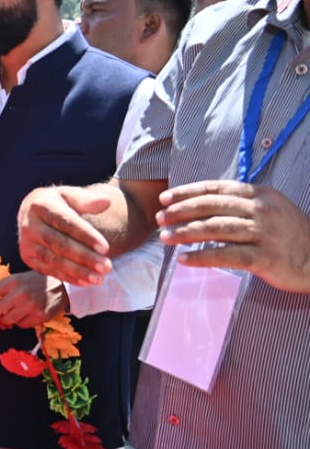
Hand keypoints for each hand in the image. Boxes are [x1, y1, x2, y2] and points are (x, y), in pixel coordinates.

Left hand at [0, 271, 68, 328]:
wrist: (62, 285)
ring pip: (7, 321)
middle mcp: (19, 294)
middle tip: (4, 308)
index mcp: (11, 282)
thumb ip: (2, 290)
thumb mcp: (17, 279)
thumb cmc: (34, 281)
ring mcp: (30, 306)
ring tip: (19, 309)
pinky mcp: (39, 316)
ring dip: (9, 318)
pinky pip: (21, 326)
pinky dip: (23, 322)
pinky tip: (30, 313)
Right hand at [18, 185, 114, 285]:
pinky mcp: (28, 258)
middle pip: (58, 243)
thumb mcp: (69, 196)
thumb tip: (106, 202)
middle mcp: (29, 225)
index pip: (65, 222)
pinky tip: (86, 282)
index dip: (85, 235)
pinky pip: (49, 270)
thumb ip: (86, 200)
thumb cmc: (57, 204)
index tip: (105, 248)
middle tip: (106, 266)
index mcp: (40, 206)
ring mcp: (26, 243)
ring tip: (99, 278)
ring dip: (77, 271)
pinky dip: (68, 277)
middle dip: (83, 256)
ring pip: (53, 260)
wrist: (30, 213)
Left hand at [158, 179, 309, 292]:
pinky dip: (202, 257)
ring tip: (165, 237)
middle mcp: (263, 210)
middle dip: (181, 211)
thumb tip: (201, 205)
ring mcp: (265, 233)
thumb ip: (241, 205)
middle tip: (160, 218)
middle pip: (213, 206)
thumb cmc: (289, 236)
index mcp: (261, 195)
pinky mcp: (266, 258)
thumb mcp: (270, 210)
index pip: (217, 189)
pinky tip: (184, 259)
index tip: (165, 198)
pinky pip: (227, 256)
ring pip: (217, 229)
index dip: (188, 192)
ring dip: (186, 232)